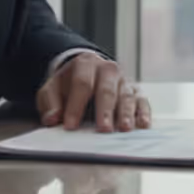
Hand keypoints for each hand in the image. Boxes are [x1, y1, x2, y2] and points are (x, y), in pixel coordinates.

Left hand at [36, 51, 151, 132]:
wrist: (83, 72)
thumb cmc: (67, 85)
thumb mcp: (51, 89)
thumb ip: (50, 103)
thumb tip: (53, 119)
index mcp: (85, 64)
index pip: (82, 84)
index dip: (76, 106)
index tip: (70, 126)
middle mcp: (108, 69)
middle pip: (107, 90)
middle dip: (105, 110)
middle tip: (103, 129)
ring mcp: (123, 80)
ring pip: (126, 96)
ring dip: (126, 113)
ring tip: (124, 128)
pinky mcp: (135, 91)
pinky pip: (142, 101)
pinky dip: (143, 113)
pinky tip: (142, 124)